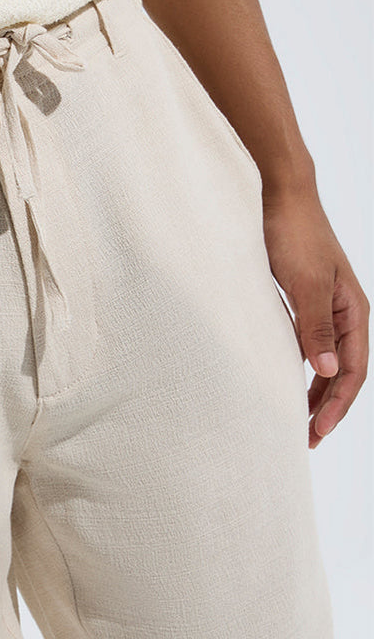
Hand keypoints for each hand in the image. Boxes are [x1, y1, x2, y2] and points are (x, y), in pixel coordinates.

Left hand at [261, 180, 369, 448]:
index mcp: (354, 312)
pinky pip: (311, 345)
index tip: (315, 433)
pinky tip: (289, 382)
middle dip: (328, 408)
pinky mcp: (307, 302)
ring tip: (299, 421)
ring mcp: (328, 308)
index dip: (336, 406)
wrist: (283, 197)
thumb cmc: (294, 235)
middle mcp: (346, 314)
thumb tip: (327, 371)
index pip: (353, 372)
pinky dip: (304, 369)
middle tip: (307, 440)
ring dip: (317, 393)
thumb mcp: (304, 284)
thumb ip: (315, 327)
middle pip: (344, 373)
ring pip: (328, 362)